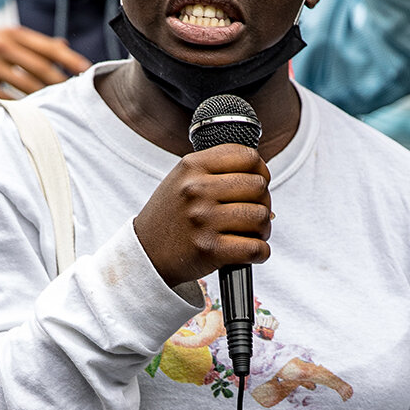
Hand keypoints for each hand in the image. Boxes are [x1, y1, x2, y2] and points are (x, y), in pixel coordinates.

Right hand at [0, 28, 89, 99]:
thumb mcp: (2, 40)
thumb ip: (32, 44)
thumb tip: (64, 45)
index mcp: (12, 33)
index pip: (48, 46)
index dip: (69, 59)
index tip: (87, 70)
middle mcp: (1, 45)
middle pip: (41, 67)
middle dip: (61, 82)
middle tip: (76, 95)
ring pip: (26, 84)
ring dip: (44, 97)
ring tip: (59, 107)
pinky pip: (8, 97)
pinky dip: (22, 106)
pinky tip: (34, 113)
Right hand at [134, 144, 271, 288]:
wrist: (146, 253)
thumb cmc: (171, 216)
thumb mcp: (182, 179)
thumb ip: (216, 171)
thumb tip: (263, 181)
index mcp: (192, 166)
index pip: (248, 157)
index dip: (261, 171)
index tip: (259, 183)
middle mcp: (196, 189)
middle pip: (258, 186)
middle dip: (264, 202)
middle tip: (254, 213)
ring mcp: (203, 219)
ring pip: (260, 216)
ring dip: (264, 228)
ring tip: (252, 233)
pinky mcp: (209, 249)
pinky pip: (255, 248)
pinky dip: (261, 252)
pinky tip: (252, 251)